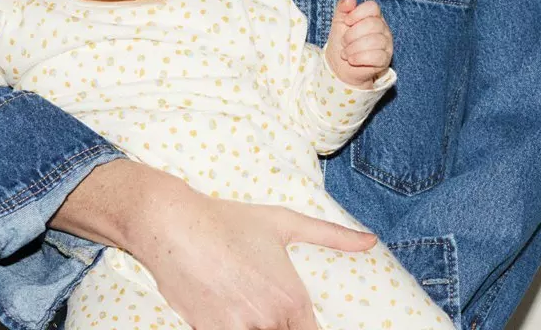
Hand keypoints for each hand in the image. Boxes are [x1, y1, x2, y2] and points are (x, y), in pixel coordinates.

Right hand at [50, 161, 376, 329]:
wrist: (171, 224)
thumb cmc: (226, 221)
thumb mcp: (284, 223)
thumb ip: (332, 236)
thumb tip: (370, 241)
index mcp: (291, 300)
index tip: (296, 322)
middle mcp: (267, 319)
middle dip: (276, 326)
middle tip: (257, 305)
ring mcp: (236, 328)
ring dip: (251, 326)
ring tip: (240, 302)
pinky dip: (227, 326)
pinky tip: (221, 308)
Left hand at [325, 0, 391, 87]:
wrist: (340, 67)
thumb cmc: (342, 42)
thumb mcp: (338, 22)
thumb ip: (343, 7)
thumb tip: (350, 0)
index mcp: (373, 17)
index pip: (372, 7)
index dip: (357, 13)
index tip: (347, 22)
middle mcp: (383, 29)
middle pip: (373, 24)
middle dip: (352, 34)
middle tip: (344, 42)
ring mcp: (386, 44)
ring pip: (375, 41)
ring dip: (354, 48)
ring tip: (346, 53)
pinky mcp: (385, 60)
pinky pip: (376, 56)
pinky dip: (359, 58)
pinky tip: (352, 59)